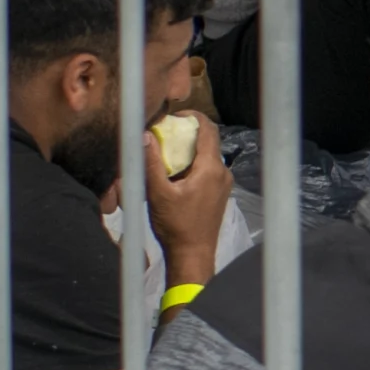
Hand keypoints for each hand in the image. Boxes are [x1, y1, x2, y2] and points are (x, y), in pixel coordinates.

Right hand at [144, 119, 232, 283]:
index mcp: (211, 168)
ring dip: (189, 150)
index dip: (193, 116)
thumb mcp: (158, 193)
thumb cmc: (176, 225)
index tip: (174, 116)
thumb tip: (145, 135)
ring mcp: (224, 184)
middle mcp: (222, 172)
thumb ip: (151, 163)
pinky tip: (175, 173)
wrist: (192, 254)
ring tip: (166, 152)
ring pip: (208, 156)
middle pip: (208, 141)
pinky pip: (208, 169)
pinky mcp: (219, 193)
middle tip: (165, 133)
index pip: (208, 129)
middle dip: (187, 133)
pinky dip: (193, 163)